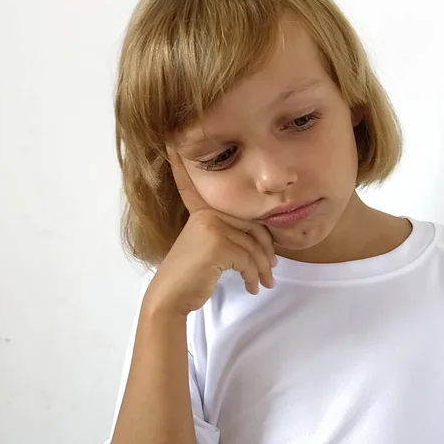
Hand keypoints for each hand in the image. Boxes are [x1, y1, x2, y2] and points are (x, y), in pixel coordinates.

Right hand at [144, 149, 276, 316]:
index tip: (172, 146)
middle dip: (266, 250)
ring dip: (263, 269)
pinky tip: (252, 287)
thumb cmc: (190, 276)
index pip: (194, 186)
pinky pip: (249, 259)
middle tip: (272, 268)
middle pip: (252, 225)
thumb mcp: (206, 248)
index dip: (182, 167)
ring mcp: (211, 226)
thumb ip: (225, 235)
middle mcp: (206, 213)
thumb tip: (261, 244)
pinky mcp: (217, 244)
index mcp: (201, 211)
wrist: (170, 298)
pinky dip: (254, 276)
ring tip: (265, 282)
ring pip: (254, 245)